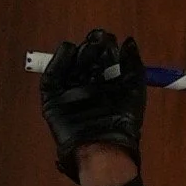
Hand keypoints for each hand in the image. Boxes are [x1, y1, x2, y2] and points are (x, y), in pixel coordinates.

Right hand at [40, 29, 146, 183]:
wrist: (103, 146)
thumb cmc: (123, 122)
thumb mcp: (134, 90)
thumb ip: (132, 64)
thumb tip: (128, 41)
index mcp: (106, 85)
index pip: (102, 59)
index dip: (105, 47)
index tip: (108, 39)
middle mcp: (87, 87)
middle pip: (86, 59)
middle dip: (91, 47)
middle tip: (97, 39)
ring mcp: (69, 92)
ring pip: (70, 65)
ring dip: (78, 52)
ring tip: (88, 47)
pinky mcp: (53, 100)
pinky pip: (52, 77)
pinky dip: (58, 62)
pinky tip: (68, 50)